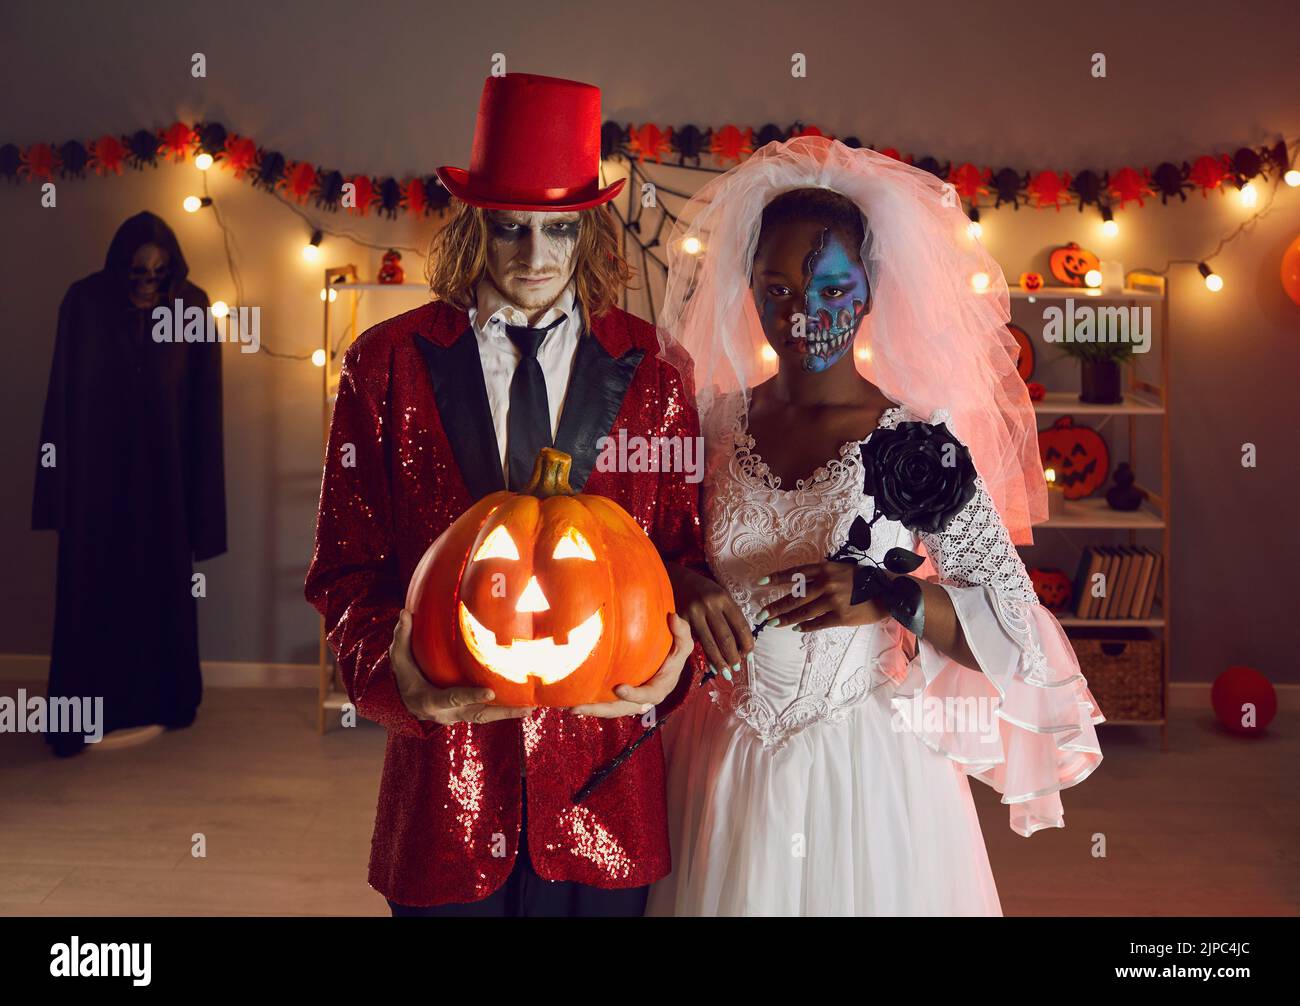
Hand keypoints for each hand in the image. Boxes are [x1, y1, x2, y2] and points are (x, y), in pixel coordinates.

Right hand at [388, 609, 535, 724]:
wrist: (406, 701)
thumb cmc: (404, 676)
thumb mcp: (399, 658)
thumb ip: (402, 637)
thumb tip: (405, 613)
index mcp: (430, 700)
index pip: (452, 698)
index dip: (470, 696)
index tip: (490, 692)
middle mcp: (447, 713)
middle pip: (478, 714)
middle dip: (502, 711)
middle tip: (525, 707)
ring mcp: (459, 716)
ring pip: (486, 717)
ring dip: (509, 714)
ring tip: (531, 707)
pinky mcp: (467, 714)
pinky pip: (488, 714)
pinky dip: (506, 711)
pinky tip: (525, 706)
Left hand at [570, 612, 693, 717]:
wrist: (667, 662)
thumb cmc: (674, 653)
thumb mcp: (682, 643)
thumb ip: (682, 633)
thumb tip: (673, 617)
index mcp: (659, 689)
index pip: (648, 696)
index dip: (634, 695)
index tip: (619, 688)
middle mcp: (643, 700)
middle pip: (621, 709)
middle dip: (600, 709)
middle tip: (578, 706)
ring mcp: (629, 700)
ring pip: (609, 709)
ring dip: (589, 709)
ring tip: (568, 706)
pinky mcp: (619, 697)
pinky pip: (604, 702)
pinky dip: (589, 702)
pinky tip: (569, 699)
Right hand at [665, 562, 752, 676]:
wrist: (675, 579)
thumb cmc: (703, 590)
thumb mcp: (720, 596)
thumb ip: (730, 615)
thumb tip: (742, 643)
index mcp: (723, 598)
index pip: (741, 625)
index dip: (747, 643)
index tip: (749, 653)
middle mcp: (709, 605)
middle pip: (726, 638)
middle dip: (733, 656)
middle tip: (737, 666)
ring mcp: (693, 613)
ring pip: (709, 644)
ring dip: (720, 661)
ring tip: (726, 672)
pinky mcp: (680, 621)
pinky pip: (694, 642)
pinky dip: (704, 656)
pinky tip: (710, 665)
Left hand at [759, 561, 893, 631]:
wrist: (888, 592)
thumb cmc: (864, 579)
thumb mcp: (841, 569)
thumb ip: (822, 575)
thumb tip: (800, 584)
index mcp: (825, 569)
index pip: (794, 573)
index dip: (776, 578)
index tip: (760, 583)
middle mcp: (826, 583)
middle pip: (794, 597)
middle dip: (775, 606)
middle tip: (762, 613)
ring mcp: (833, 601)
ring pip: (803, 612)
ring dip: (786, 618)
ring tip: (773, 623)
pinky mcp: (840, 617)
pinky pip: (817, 623)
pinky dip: (805, 626)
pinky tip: (796, 628)